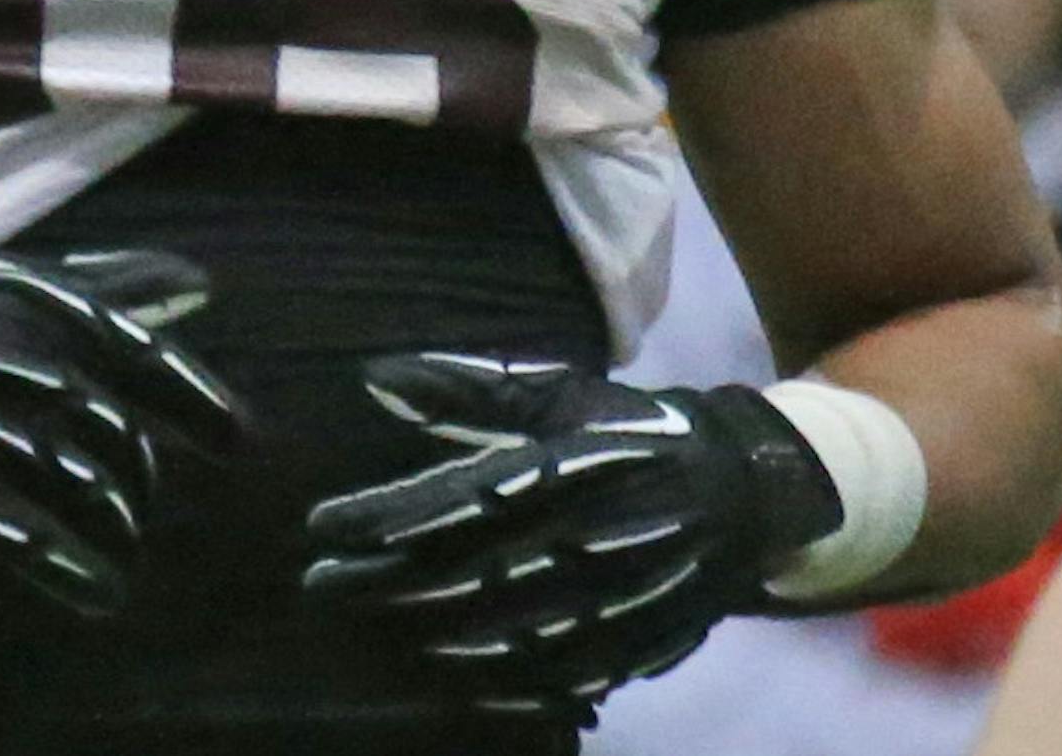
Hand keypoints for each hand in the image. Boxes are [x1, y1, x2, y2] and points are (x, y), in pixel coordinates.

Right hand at [0, 249, 239, 614]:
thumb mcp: (14, 279)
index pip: (146, 361)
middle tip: (141, 508)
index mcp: (42, 309)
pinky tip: (96, 587)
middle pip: (121, 440)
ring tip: (121, 555)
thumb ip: (112, 283)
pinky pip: (29, 540)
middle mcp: (19, 364)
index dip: (204, 406)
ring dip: (117, 533)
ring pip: (84, 493)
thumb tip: (202, 285)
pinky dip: (73, 570)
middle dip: (143, 484)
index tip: (245, 444)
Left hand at [302, 353, 841, 713]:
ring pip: (498, 634)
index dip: (382, 518)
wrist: (742, 494)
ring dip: (420, 636)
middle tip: (320, 585)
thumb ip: (465, 389)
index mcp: (564, 464)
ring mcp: (612, 600)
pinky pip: (550, 680)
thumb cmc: (628, 432)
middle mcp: (586, 534)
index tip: (322, 527)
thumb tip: (374, 377)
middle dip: (381, 585)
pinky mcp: (633, 647)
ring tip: (364, 629)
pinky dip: (489, 683)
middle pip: (463, 573)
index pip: (452, 499)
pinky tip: (440, 674)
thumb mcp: (557, 394)